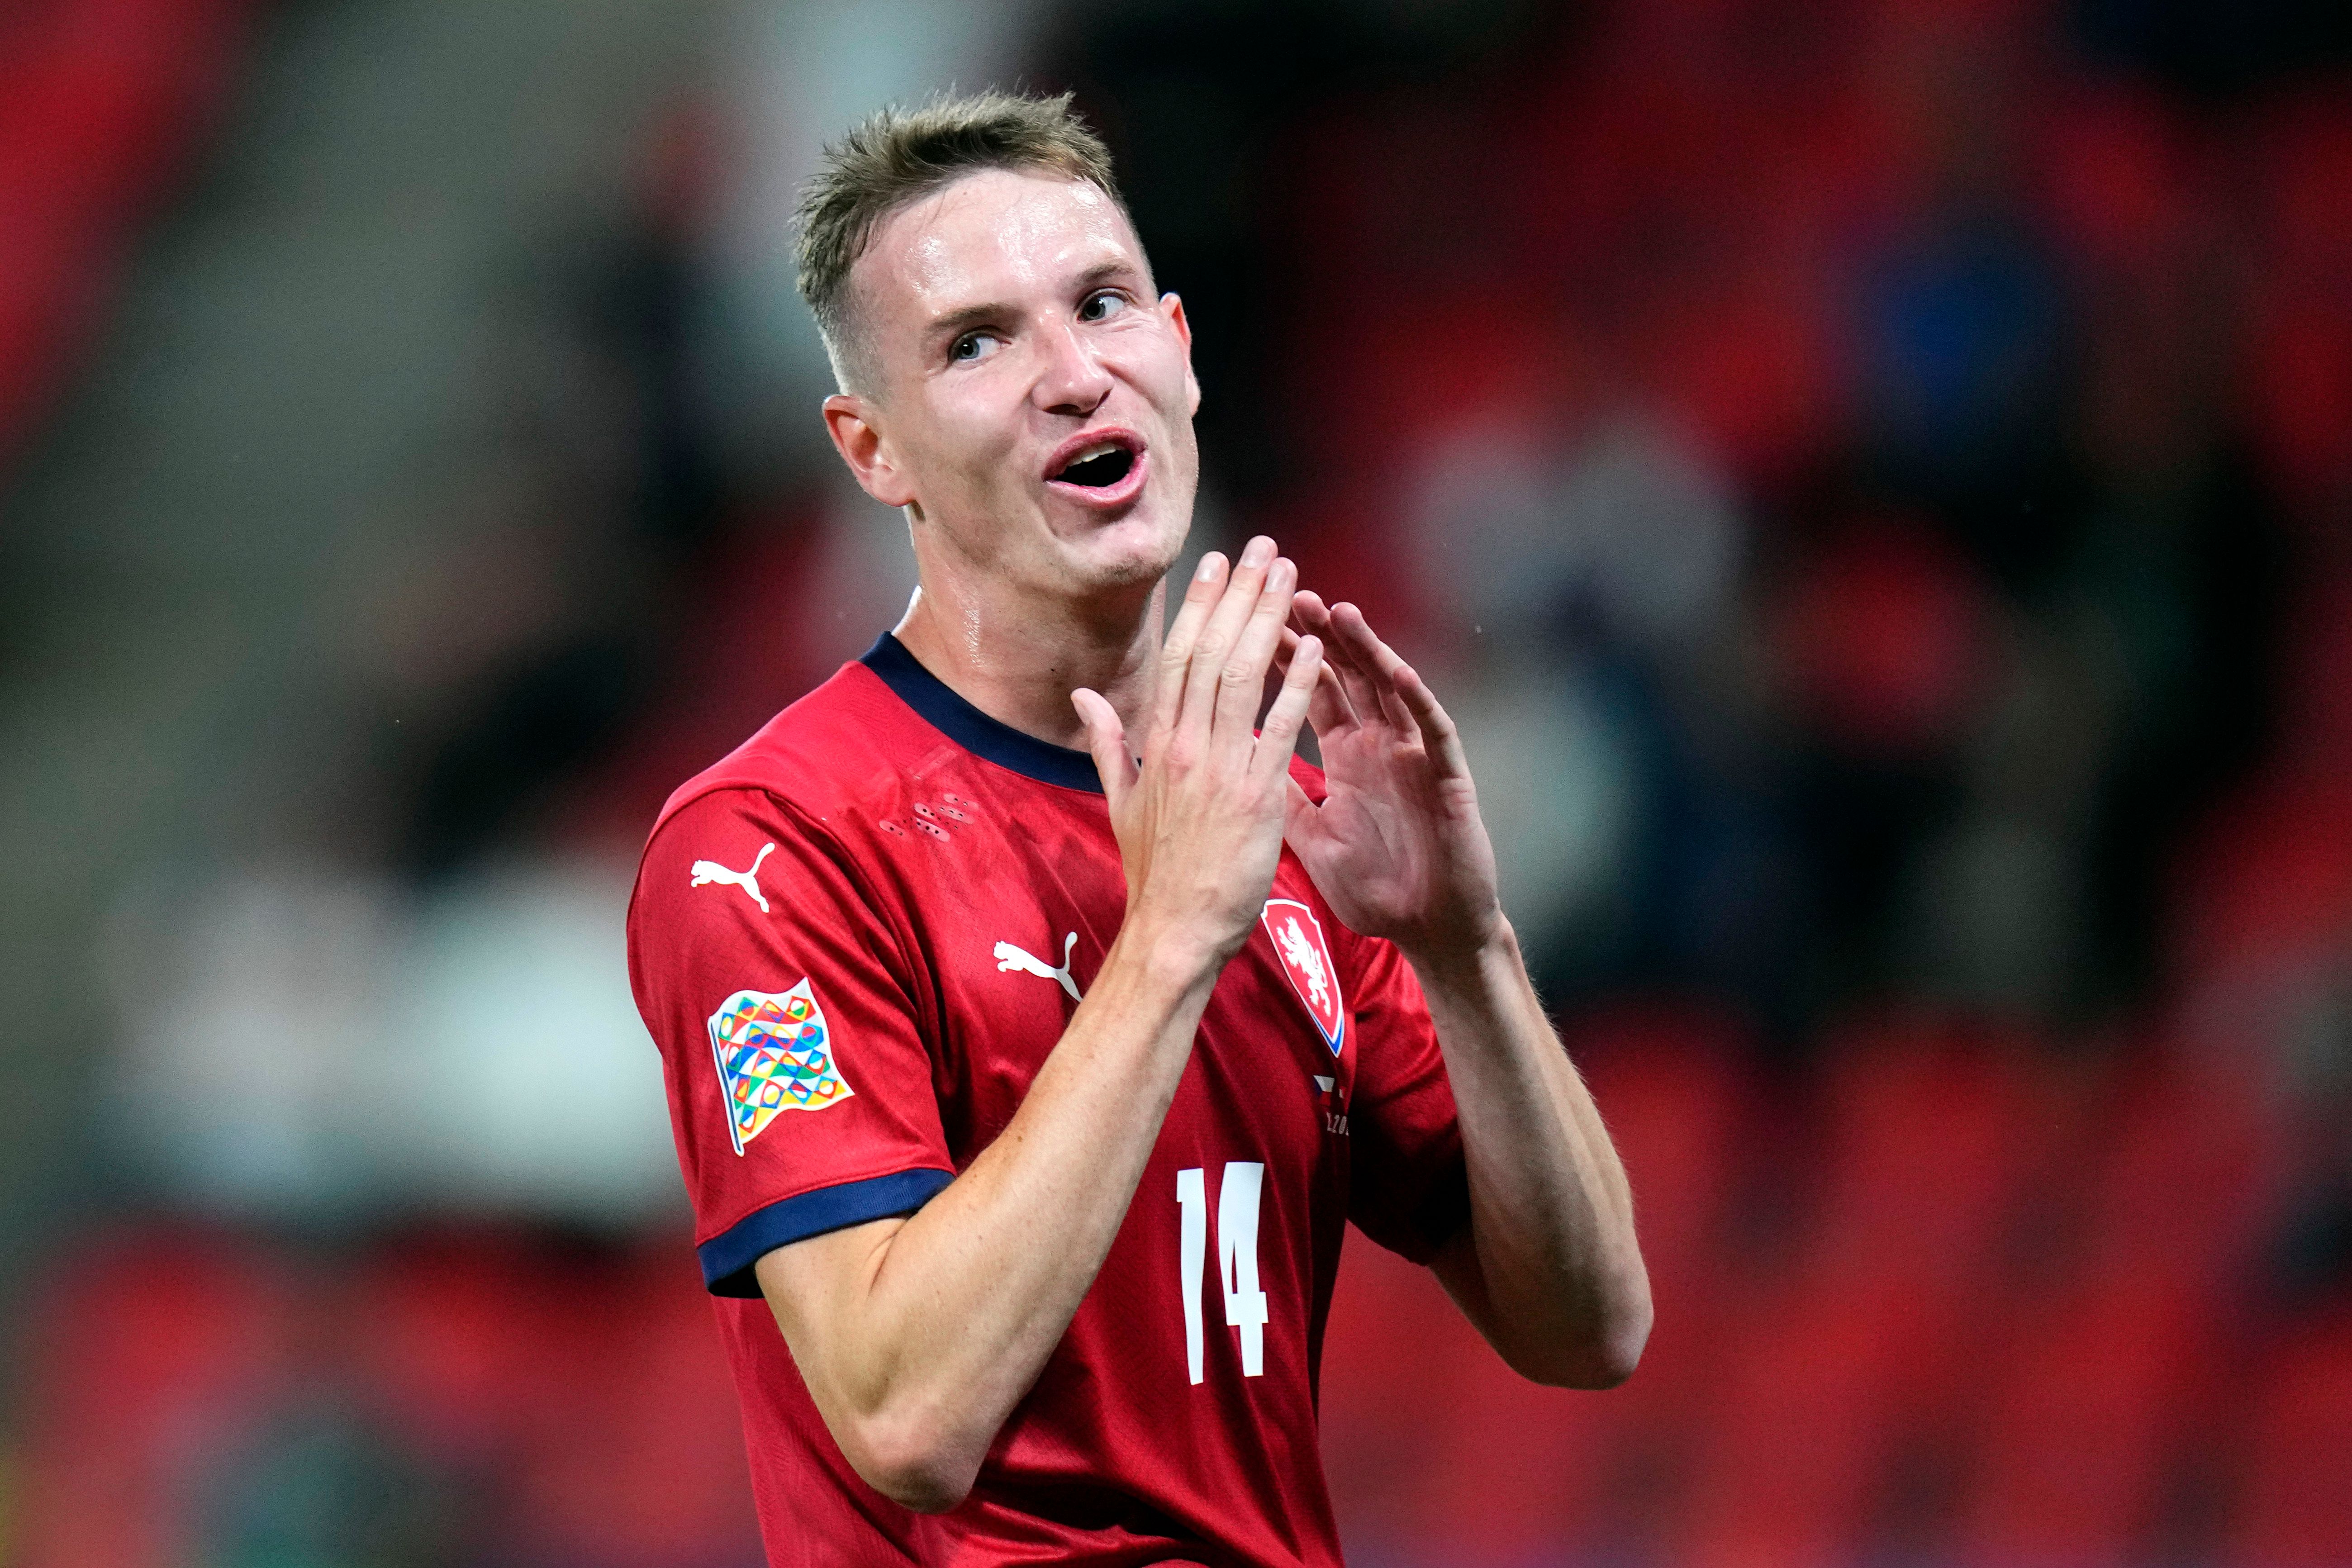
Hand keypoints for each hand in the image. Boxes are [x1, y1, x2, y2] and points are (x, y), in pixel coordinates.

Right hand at [1072, 538, 1323, 970]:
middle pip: (1212, 651)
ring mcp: (1221, 768)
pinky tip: (1314, 646)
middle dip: (1238, 594)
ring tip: (1288, 575)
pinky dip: (1296, 683)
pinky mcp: (1258, 796)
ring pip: (1243, 675)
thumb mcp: (1121, 803)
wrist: (1175, 930)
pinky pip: (1280, 727)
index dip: (1199, 605)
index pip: (1178, 656)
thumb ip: (1109, 743)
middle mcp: (1186, 746)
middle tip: (1262, 548)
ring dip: (1268, 619)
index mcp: (1157, 744)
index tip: (1216, 563)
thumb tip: (1084, 696)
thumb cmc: (1155, 872)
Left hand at [1279, 594, 1501, 963]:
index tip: (1250, 615)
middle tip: (1288, 588)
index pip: (1309, 690)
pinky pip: (1435, 734)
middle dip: (1320, 633)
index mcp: (1346, 754)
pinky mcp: (1449, 781)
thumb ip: (1280, 795)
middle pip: (1348, 675)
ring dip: (1367, 651)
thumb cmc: (1375, 886)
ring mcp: (1416, 758)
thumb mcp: (1310, 837)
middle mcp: (1381, 745)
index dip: (1283, 653)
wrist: (1427, 930)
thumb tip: (1233, 759)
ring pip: (1391, 691)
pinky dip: (1419, 703)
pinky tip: (1401, 673)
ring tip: (1339, 611)